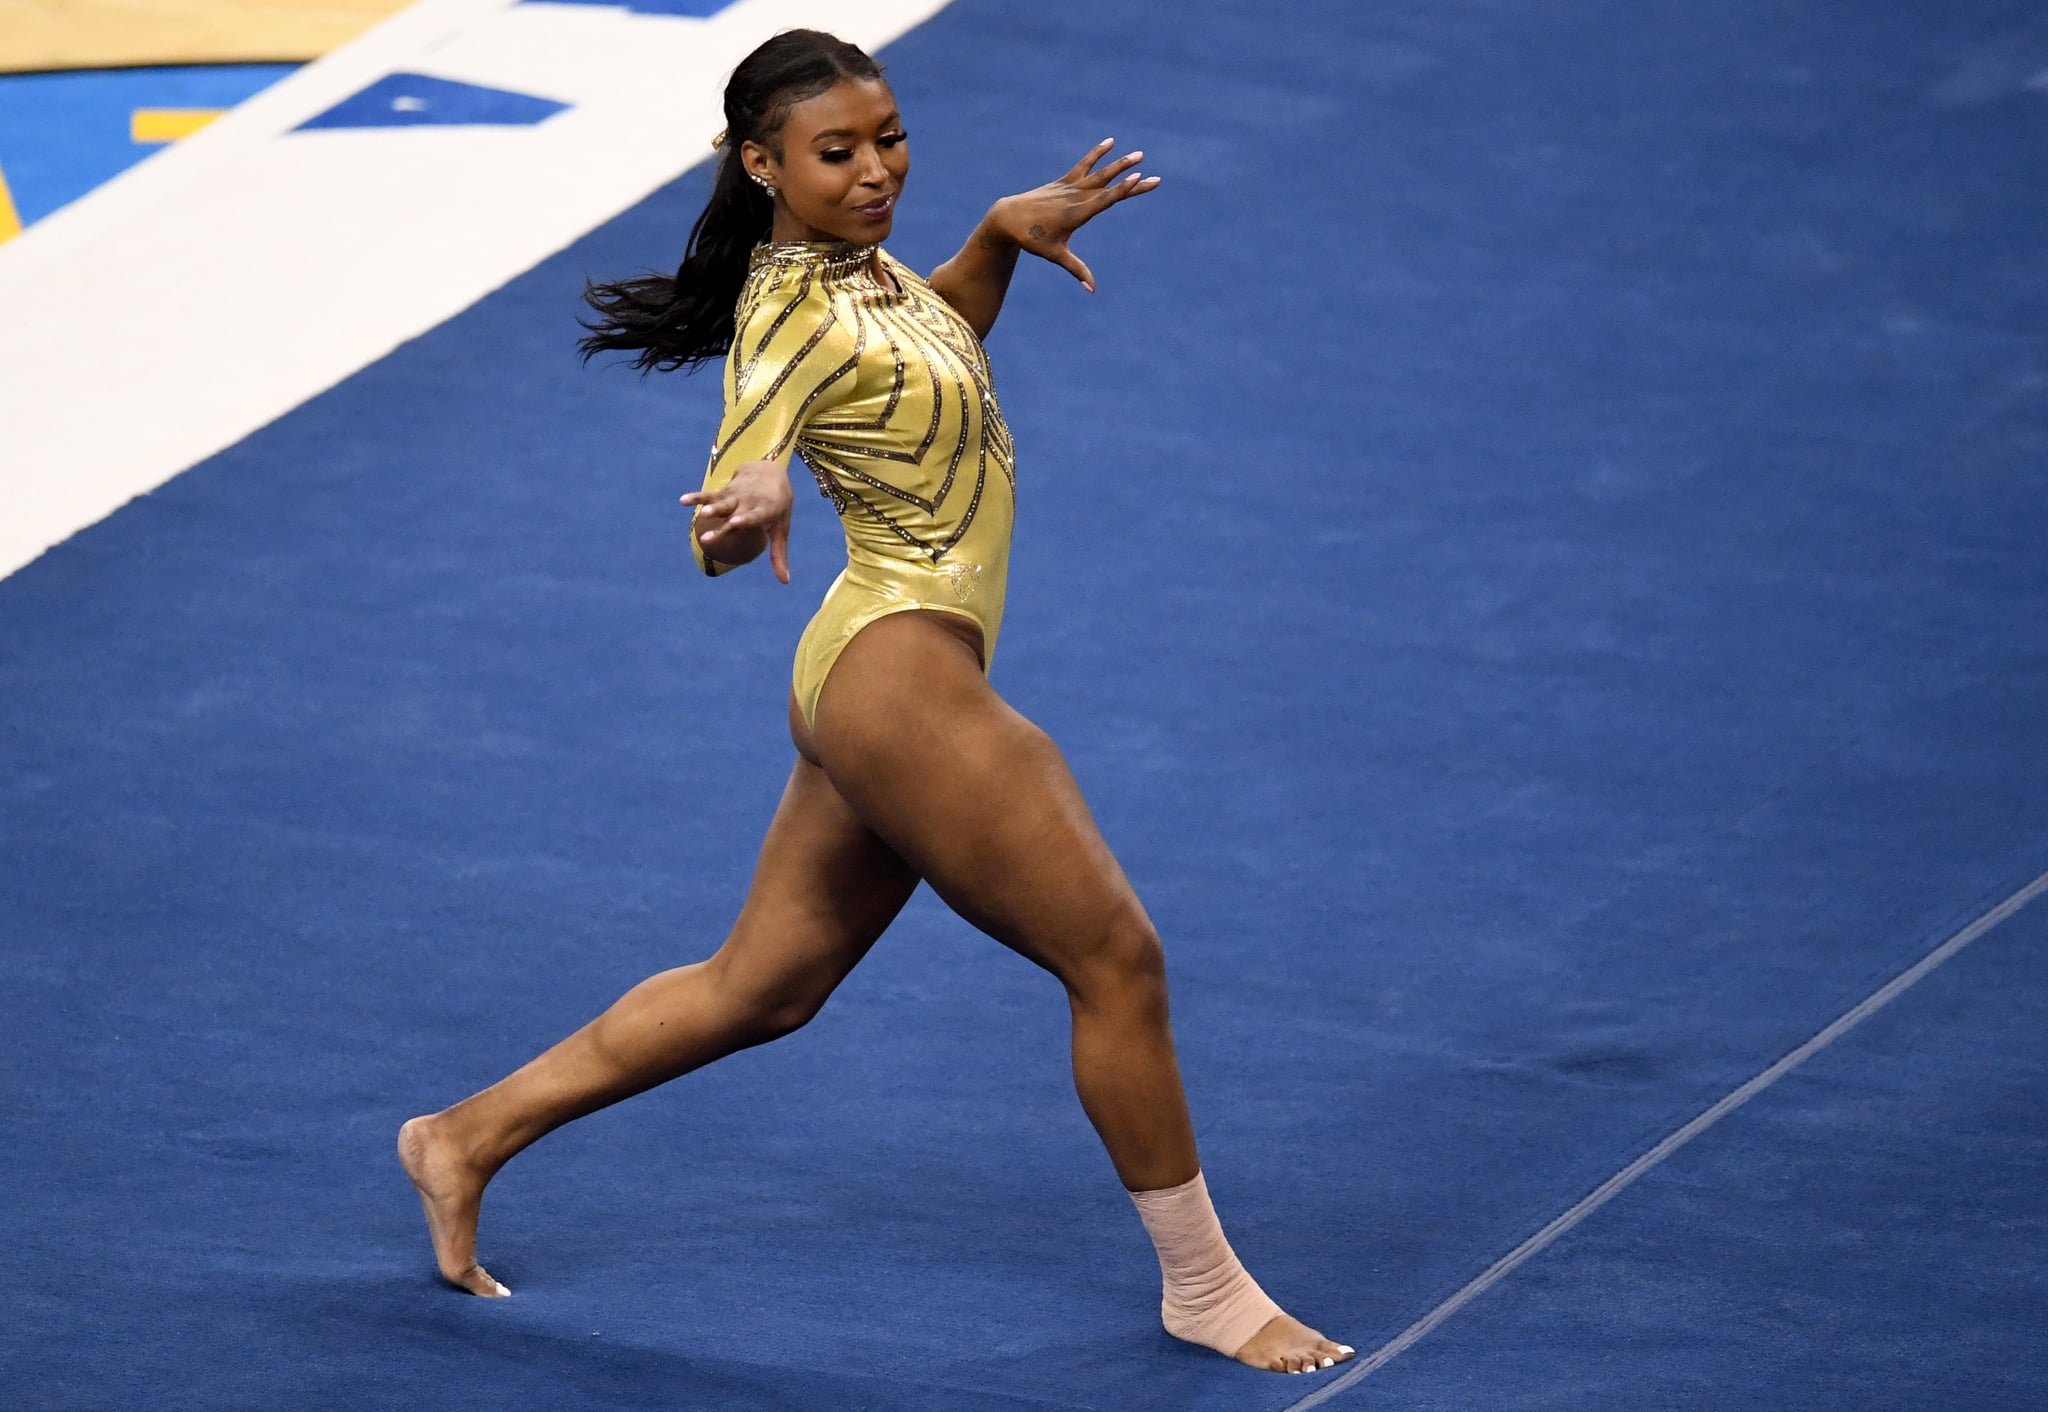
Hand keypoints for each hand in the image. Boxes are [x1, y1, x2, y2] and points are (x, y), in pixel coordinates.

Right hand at [680, 458, 793, 582]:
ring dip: (711, 508)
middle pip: (733, 515)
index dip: (745, 519)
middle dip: (721, 525)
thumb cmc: (778, 507)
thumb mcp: (781, 529)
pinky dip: (696, 497)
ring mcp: (736, 496)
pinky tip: (682, 500)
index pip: (754, 516)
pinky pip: (709, 495)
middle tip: (707, 538)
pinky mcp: (724, 491)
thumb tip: (784, 582)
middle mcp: (749, 502)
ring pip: (721, 503)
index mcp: (765, 510)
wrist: (769, 471)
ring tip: (702, 514)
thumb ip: (779, 555)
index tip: (735, 523)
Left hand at [990, 138, 1160, 291]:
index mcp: (1075, 214)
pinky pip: (1084, 165)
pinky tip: (1110, 143)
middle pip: (1107, 186)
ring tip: (1140, 154)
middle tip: (1153, 176)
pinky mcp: (1064, 181)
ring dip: (1120, 164)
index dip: (1121, 190)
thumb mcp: (1055, 254)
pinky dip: (1097, 154)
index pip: (1104, 200)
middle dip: (1130, 180)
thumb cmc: (1032, 239)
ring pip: (1099, 173)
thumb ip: (1076, 269)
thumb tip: (1092, 290)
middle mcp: (1074, 197)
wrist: (1008, 217)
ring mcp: (1069, 186)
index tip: (1138, 179)